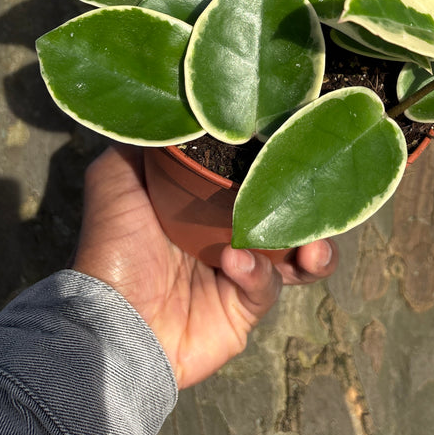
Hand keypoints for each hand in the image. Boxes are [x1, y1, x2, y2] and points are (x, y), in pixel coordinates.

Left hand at [72, 145, 337, 388]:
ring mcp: (239, 273)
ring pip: (295, 256)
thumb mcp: (116, 179)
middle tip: (323, 197)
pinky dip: (257, 272)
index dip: (277, 162)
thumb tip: (178, 111)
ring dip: (312, 249)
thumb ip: (148, 145)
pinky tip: (237, 261)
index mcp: (203, 203)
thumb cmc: (113, 247)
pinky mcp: (243, 309)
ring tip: (313, 247)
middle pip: (286, 213)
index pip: (253, 175)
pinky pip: (267, 287)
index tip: (297, 143)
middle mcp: (227, 234)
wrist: (110, 322)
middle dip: (311, 207)